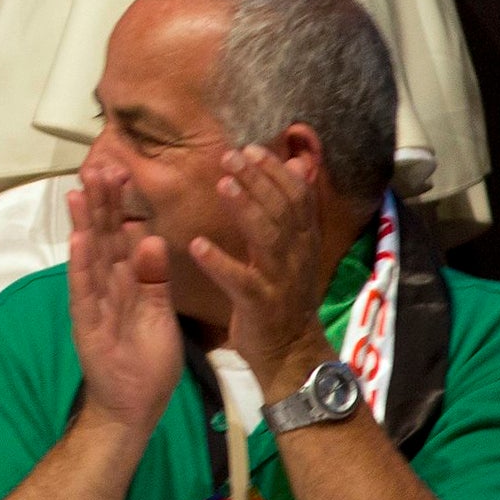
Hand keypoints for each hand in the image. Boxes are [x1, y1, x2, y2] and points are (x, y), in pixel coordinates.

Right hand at [67, 176, 184, 433]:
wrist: (133, 406)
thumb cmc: (146, 361)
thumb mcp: (160, 314)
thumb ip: (155, 278)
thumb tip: (152, 237)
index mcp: (125, 283)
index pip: (120, 236)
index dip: (119, 205)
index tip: (120, 171)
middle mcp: (105, 287)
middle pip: (102, 238)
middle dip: (101, 203)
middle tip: (99, 164)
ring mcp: (93, 304)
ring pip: (89, 258)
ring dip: (85, 224)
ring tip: (82, 191)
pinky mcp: (88, 325)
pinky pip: (85, 292)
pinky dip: (81, 267)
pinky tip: (79, 242)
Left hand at [183, 145, 338, 392]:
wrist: (290, 352)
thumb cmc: (282, 295)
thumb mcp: (292, 249)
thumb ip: (291, 210)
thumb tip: (300, 164)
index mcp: (302, 241)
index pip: (297, 197)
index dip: (276, 171)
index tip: (252, 147)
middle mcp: (297, 256)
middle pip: (282, 209)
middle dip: (258, 179)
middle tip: (231, 155)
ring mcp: (280, 280)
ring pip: (267, 238)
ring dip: (245, 208)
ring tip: (223, 184)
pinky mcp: (260, 304)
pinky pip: (240, 280)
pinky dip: (219, 262)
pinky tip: (197, 245)